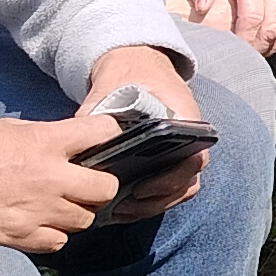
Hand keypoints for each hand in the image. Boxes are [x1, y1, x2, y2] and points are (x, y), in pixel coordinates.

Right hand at [0, 116, 121, 247]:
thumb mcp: (5, 128)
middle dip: (101, 184)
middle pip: (107, 188)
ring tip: (58, 205)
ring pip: (86, 219)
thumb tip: (66, 144)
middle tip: (84, 182)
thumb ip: (42, 136)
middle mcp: (50, 179)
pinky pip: (58, 241)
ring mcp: (37, 212)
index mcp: (47, 143)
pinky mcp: (21, 238)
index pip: (104, 132)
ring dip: (77, 212)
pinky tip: (39, 224)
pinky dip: (54, 234)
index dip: (108, 134)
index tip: (103, 140)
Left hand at [84, 45, 208, 219]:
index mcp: (185, 117)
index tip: (141, 187)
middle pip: (187, 182)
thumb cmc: (128, 72)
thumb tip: (79, 137)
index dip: (173, 179)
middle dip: (157, 200)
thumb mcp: (112, 84)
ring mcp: (180, 152)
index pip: (195, 157)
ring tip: (119, 212)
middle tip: (124, 206)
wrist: (136, 64)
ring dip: (151, 206)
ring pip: (178, 191)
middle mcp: (190, 138)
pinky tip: (120, 209)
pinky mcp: (167, 162)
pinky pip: (167, 191)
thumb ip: (98, 109)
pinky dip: (147, 203)